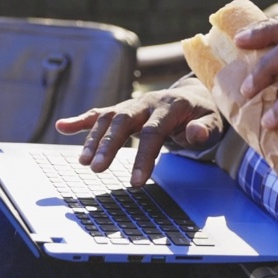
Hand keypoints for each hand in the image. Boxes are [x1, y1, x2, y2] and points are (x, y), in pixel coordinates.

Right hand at [55, 78, 222, 185]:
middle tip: (97, 169)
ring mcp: (134, 104)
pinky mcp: (124, 109)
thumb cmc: (205, 114)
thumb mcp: (215, 122)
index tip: (135, 182)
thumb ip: (205, 129)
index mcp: (171, 106)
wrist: (197, 95)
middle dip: (109, 144)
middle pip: (124, 121)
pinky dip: (81, 120)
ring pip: (109, 118)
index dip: (144, 156)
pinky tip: (62, 127)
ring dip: (94, 138)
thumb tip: (194, 134)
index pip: (154, 132)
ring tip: (84, 162)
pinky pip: (100, 113)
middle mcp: (148, 102)